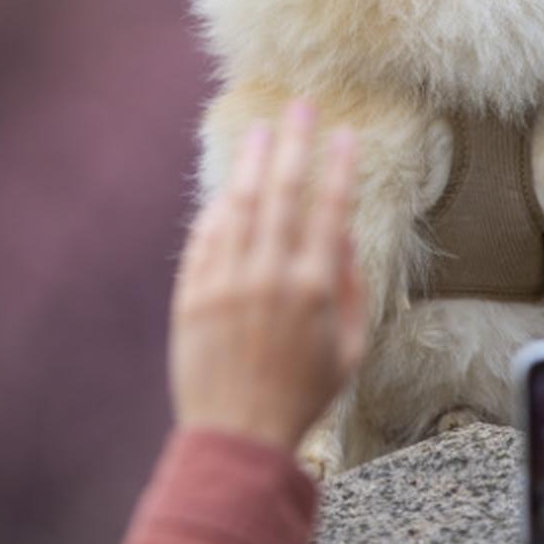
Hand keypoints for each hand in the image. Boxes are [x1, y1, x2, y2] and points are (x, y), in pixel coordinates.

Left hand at [168, 100, 367, 451]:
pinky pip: (206, 237)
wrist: (237, 435)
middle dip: (295, 143)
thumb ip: (351, 289)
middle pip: (284, 191)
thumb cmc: (303, 396)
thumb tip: (343, 236)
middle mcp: (270, 277)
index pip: (330, 209)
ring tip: (263, 132)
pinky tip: (231, 190)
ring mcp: (226, 283)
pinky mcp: (192, 295)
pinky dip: (220, 209)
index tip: (344, 134)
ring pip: (241, 204)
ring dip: (254, 163)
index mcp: (315, 289)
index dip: (339, 166)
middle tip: (301, 107)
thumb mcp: (350, 351)